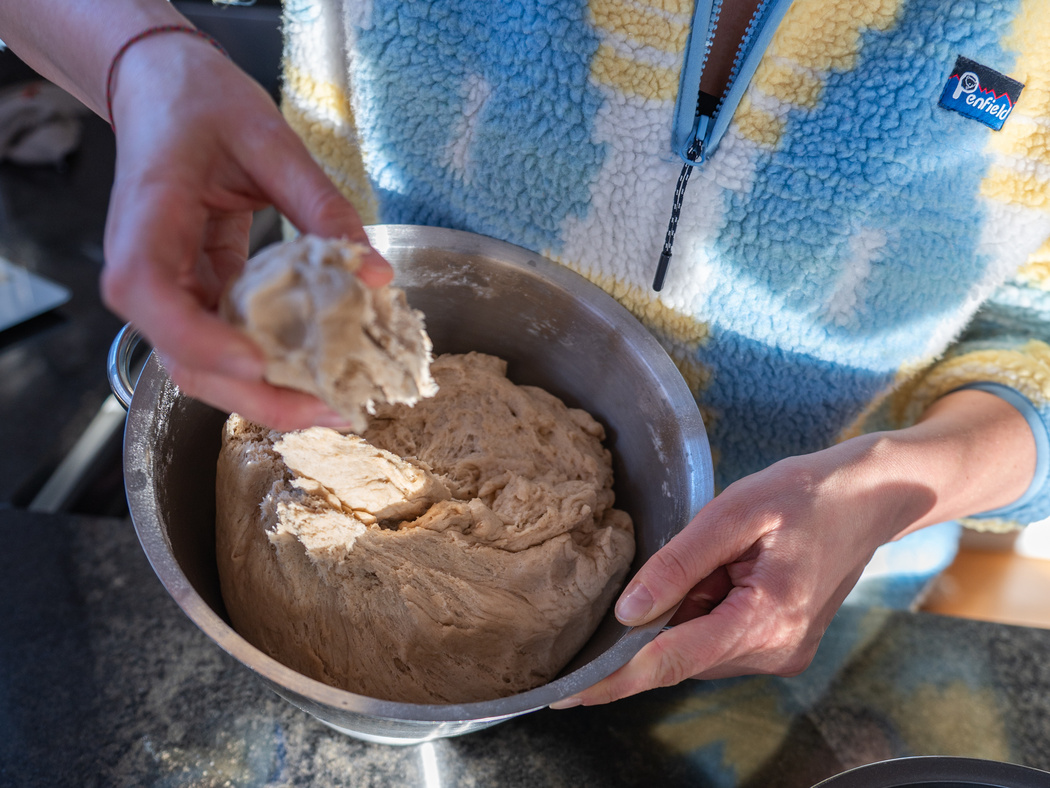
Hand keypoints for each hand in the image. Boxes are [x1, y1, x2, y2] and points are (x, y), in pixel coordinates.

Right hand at [101, 33, 391, 429]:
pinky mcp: (198, 293)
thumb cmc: (199, 102)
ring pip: (207, 364)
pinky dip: (272, 362)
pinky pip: (229, 341)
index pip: (152, 296)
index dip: (202, 340)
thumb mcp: (269, 140)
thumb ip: (321, 206)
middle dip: (257, 396)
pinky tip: (321, 369)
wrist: (162, 87)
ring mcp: (170, 289)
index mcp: (145, 222)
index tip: (260, 363)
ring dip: (269, 391)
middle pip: (184, 358)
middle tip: (332, 410)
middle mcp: (146, 269)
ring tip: (335, 402)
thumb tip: (375, 273)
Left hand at [553, 390, 1036, 705]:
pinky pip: (719, 638)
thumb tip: (627, 612)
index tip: (566, 695)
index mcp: (768, 621)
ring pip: (698, 647)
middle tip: (683, 563)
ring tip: (726, 556)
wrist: (873, 498)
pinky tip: (728, 570)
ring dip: (686, 610)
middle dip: (658, 619)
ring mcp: (782, 656)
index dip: (613, 679)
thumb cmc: (808, 494)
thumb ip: (678, 563)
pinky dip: (705, 610)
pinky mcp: (781, 647)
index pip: (670, 662)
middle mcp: (776, 653)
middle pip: (681, 655)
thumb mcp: (736, 512)